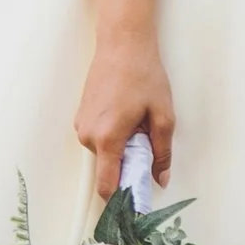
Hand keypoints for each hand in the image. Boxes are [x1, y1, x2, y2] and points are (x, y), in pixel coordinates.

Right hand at [76, 35, 173, 198]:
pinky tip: (124, 111)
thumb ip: (162, 153)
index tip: (136, 202)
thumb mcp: (162, 115)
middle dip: (128, 161)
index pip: (107, 186)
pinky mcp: (81, 116)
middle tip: (146, 135)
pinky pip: (98, 137)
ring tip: (135, 117)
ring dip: (121, 145)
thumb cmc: (143, 74)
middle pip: (108, 167)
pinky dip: (113, 133)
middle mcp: (88, 136)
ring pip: (104, 152)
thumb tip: (160, 178)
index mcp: (108, 138)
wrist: (122, 42)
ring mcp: (81, 125)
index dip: (122, 198)